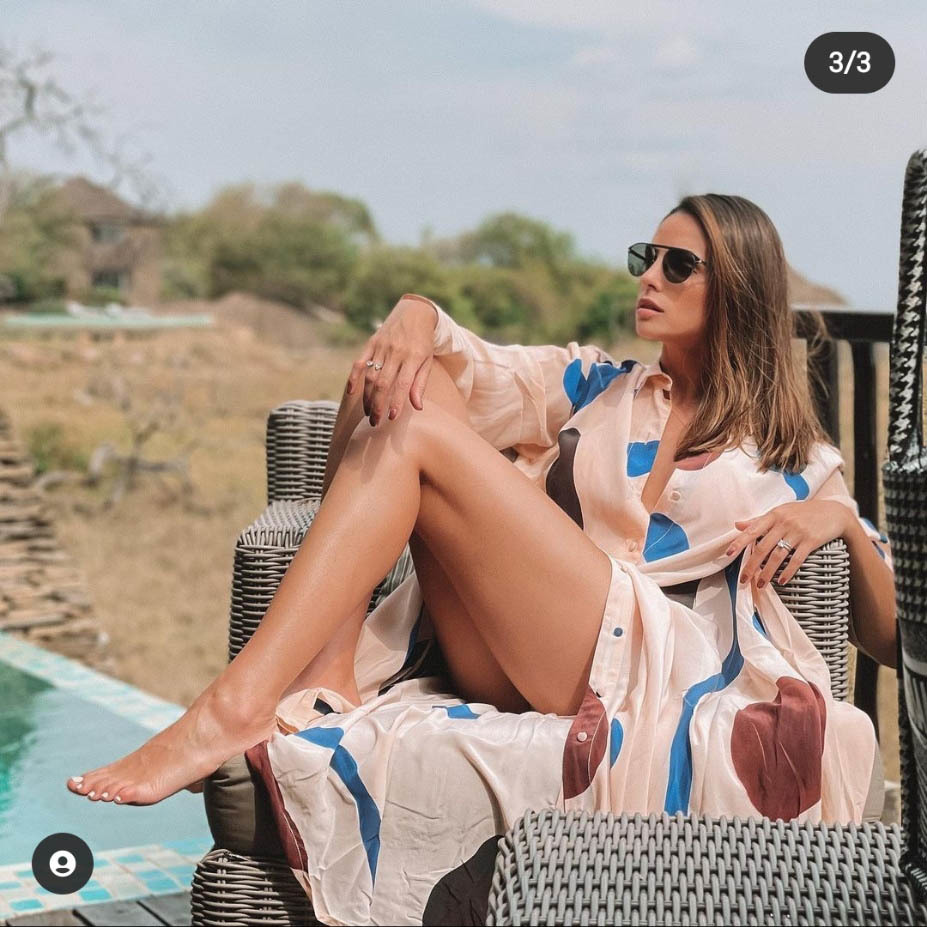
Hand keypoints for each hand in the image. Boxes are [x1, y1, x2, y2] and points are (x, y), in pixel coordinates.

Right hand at [346, 295, 437, 425]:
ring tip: (368, 412)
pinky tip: (351, 393)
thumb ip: (420, 383)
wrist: (415, 313)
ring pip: (371, 376)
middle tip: (376, 422)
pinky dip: (354, 377)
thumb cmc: (424, 342)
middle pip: (383, 384)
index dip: (396, 402)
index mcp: (413, 357)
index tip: (391, 417)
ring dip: (367, 397)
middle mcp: (396, 352)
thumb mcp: (428, 361)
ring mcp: (382, 347)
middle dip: (378, 405)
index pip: (402, 384)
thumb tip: (417, 407)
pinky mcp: (371, 343)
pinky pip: (359, 362)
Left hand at [726, 500, 851, 587]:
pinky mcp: (811, 541)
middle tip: (743, 579)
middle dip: (751, 565)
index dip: (739, 542)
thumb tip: (738, 525)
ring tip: (760, 585)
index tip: (728, 554)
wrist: (834, 512)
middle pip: (763, 547)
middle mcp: (784, 523)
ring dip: (767, 572)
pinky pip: (797, 559)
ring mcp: (798, 532)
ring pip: (778, 556)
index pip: (752, 530)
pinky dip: (788, 572)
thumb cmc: (803, 512)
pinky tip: (781, 581)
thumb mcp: (781, 511)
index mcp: (774, 515)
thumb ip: (759, 520)